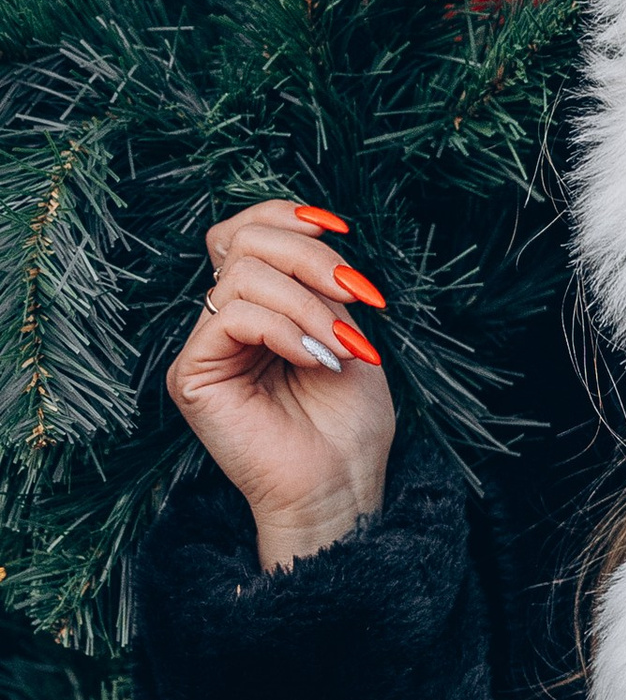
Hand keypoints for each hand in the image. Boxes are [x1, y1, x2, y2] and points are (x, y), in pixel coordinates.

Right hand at [166, 200, 394, 569]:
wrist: (340, 484)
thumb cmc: (348, 422)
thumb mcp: (346, 331)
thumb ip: (318, 284)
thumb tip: (310, 233)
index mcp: (260, 306)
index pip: (246, 231)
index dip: (285, 215)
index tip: (339, 229)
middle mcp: (225, 321)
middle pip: (244, 241)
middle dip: (310, 258)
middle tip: (358, 296)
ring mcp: (206, 348)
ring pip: (242, 275)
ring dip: (307, 304)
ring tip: (341, 346)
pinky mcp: (192, 375)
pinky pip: (231, 317)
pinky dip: (283, 329)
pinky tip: (313, 359)